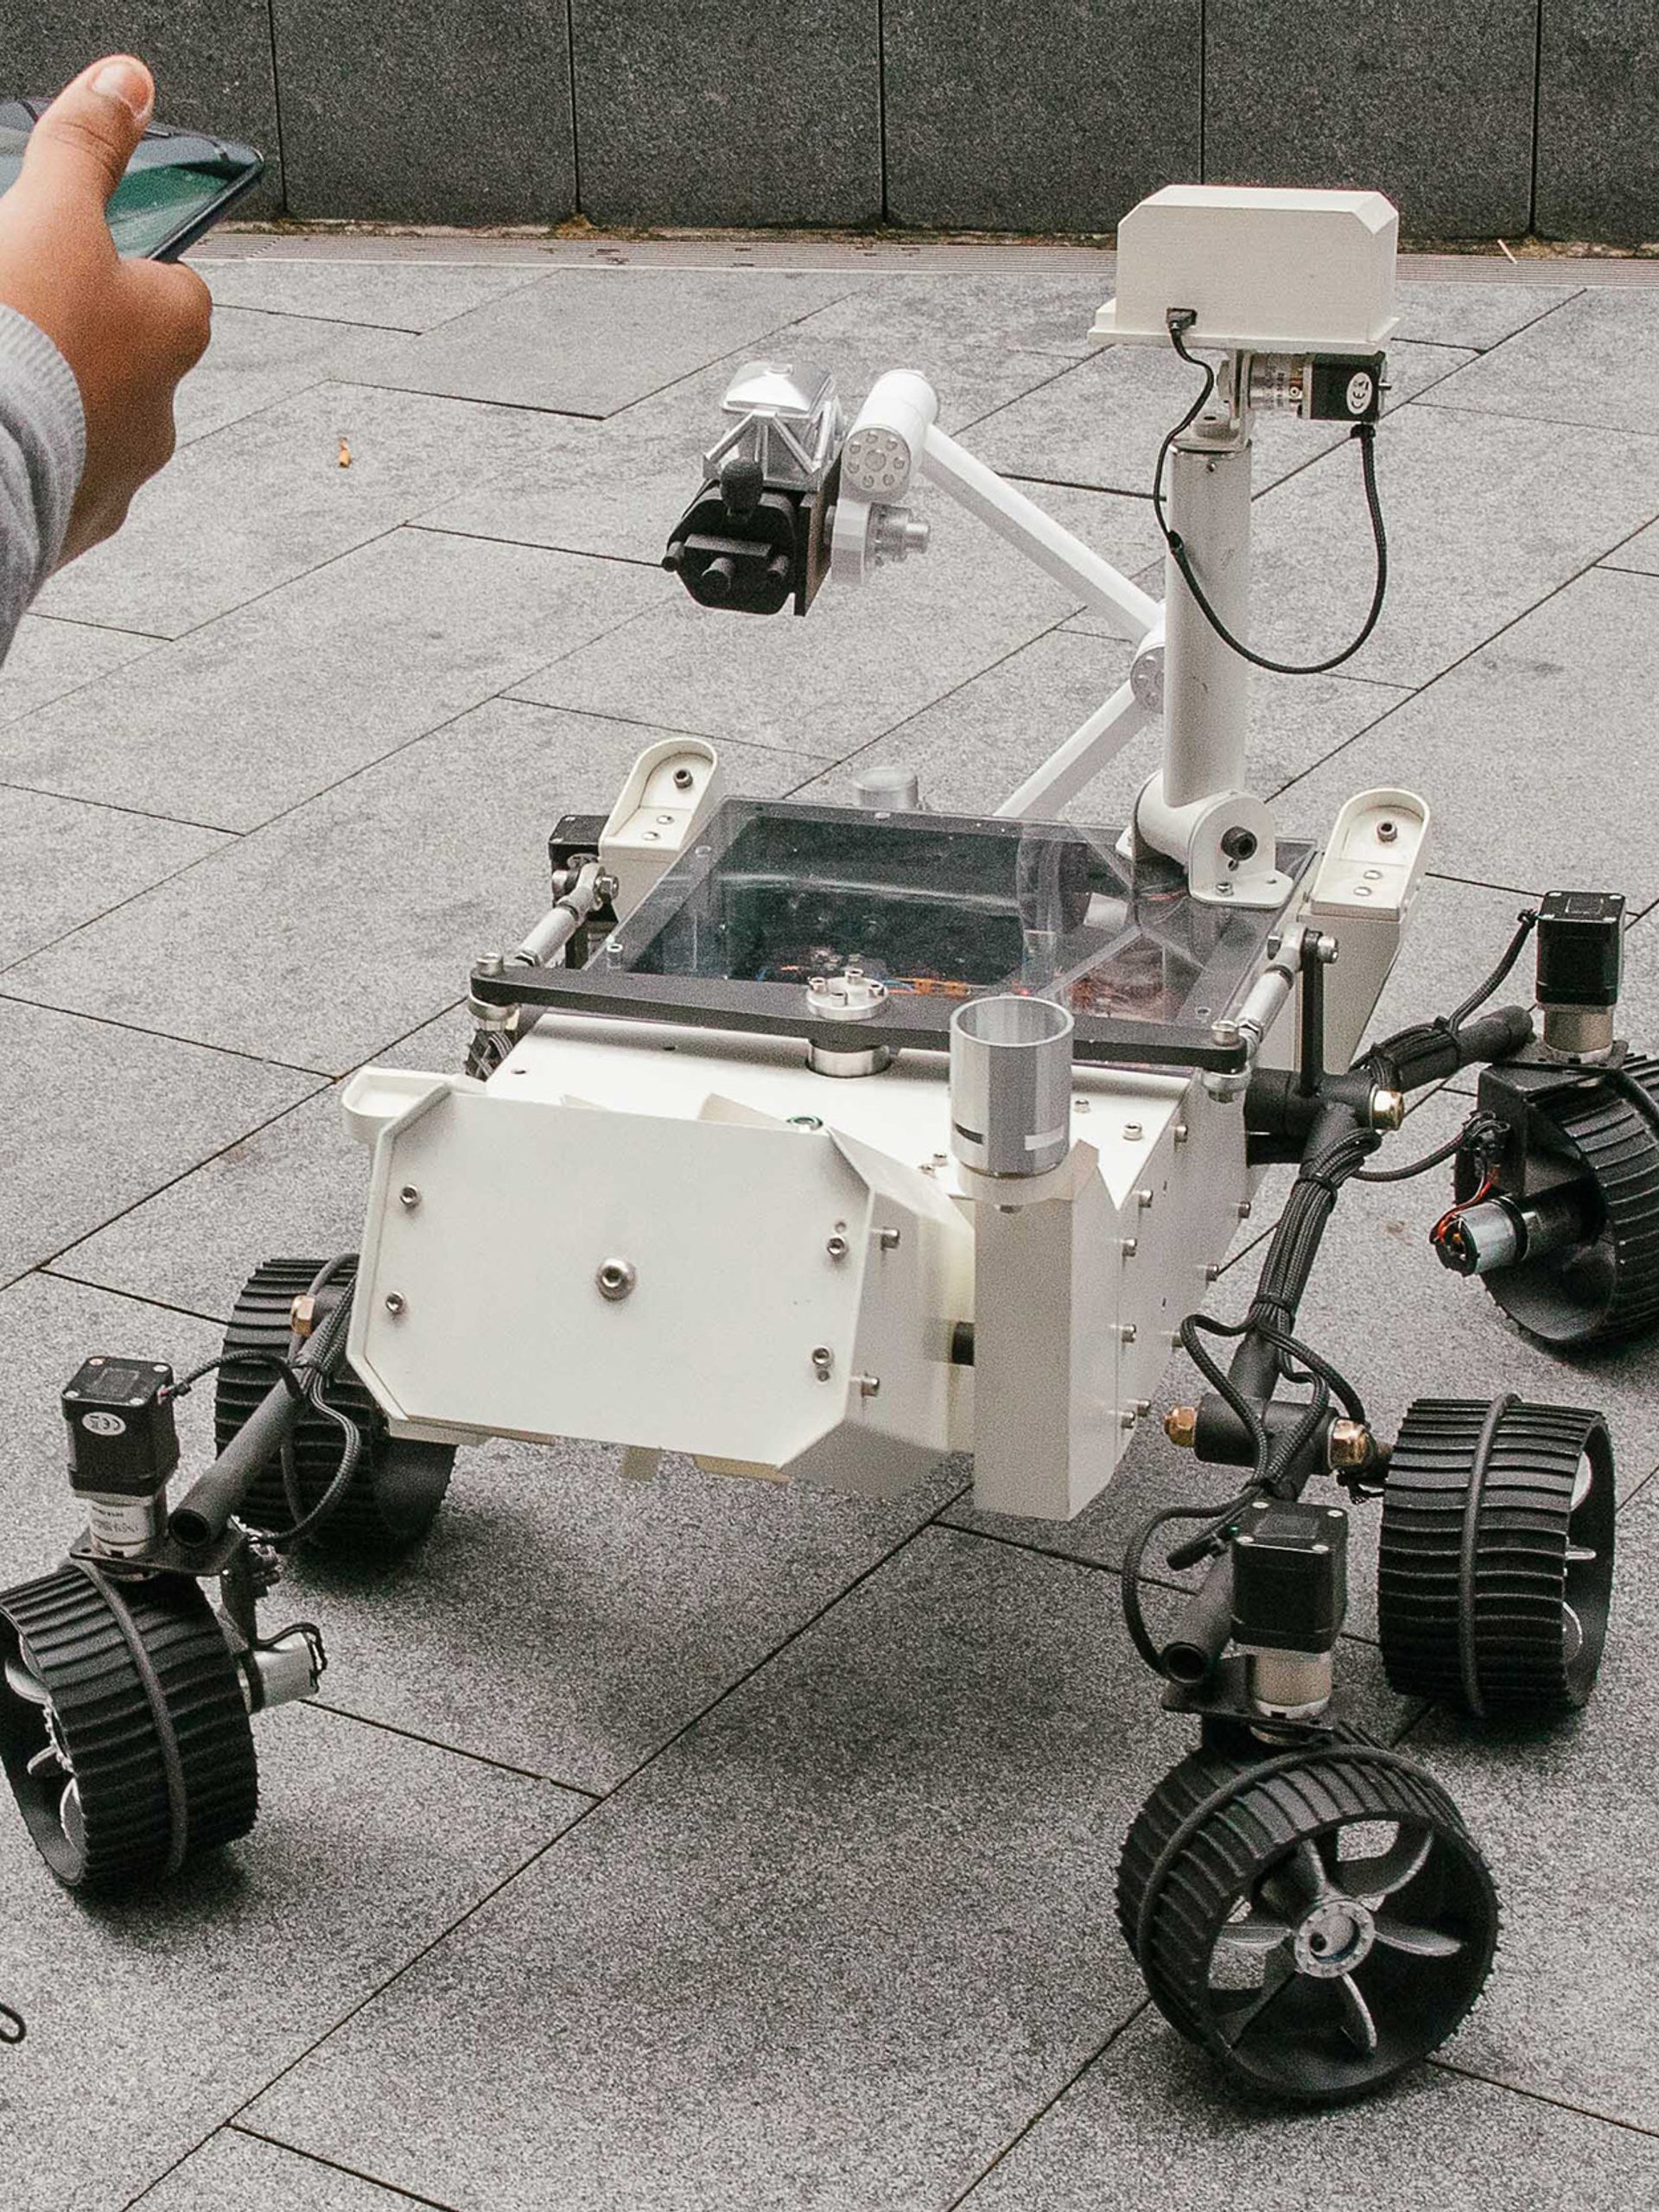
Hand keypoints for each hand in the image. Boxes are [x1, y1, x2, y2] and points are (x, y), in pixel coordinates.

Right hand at [0, 56, 211, 563]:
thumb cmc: (24, 334)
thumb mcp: (51, 213)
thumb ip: (88, 147)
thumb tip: (131, 82)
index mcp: (175, 335)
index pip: (174, 287)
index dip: (121, 266)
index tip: (74, 256)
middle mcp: (164, 415)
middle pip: (126, 360)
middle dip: (78, 339)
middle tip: (18, 317)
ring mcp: (118, 479)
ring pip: (89, 424)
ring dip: (52, 402)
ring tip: (7, 380)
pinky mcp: (70, 528)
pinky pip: (54, 480)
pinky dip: (28, 456)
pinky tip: (4, 432)